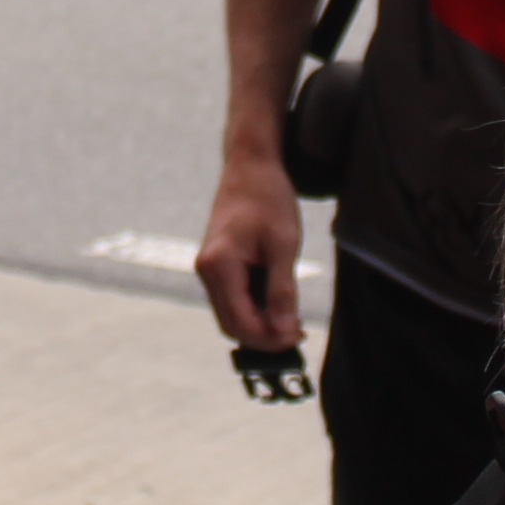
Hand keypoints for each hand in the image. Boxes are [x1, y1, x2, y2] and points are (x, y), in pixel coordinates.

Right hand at [197, 157, 304, 351]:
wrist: (250, 165)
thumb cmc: (269, 198)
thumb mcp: (283, 244)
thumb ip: (282, 290)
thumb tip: (283, 331)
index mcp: (219, 265)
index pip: (240, 322)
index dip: (269, 338)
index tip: (298, 336)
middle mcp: (206, 270)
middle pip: (231, 324)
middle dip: (264, 336)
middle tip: (298, 334)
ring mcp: (208, 268)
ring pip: (231, 314)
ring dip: (259, 324)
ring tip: (292, 321)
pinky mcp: (216, 264)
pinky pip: (232, 298)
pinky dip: (254, 308)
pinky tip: (278, 304)